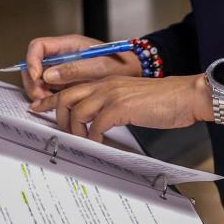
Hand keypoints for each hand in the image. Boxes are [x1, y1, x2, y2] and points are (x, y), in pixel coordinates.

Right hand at [21, 34, 141, 101]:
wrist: (134, 73)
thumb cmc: (121, 65)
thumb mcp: (99, 66)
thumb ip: (73, 69)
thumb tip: (48, 75)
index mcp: (69, 45)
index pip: (39, 47)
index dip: (32, 60)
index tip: (36, 76)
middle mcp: (63, 56)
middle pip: (35, 64)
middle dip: (33, 80)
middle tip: (40, 95)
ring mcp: (63, 69)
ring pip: (39, 77)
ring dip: (38, 90)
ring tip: (46, 102)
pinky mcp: (66, 82)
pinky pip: (48, 88)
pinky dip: (45, 96)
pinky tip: (51, 104)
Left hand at [28, 74, 212, 141]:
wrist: (185, 96)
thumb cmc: (161, 100)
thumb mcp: (129, 97)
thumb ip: (110, 103)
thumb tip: (93, 121)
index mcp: (105, 79)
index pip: (70, 84)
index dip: (50, 97)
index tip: (38, 107)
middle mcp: (105, 83)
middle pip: (66, 96)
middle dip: (57, 116)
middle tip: (61, 132)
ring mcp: (112, 93)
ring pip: (77, 110)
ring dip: (74, 130)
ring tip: (81, 141)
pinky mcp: (121, 107)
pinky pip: (96, 125)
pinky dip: (92, 138)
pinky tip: (98, 144)